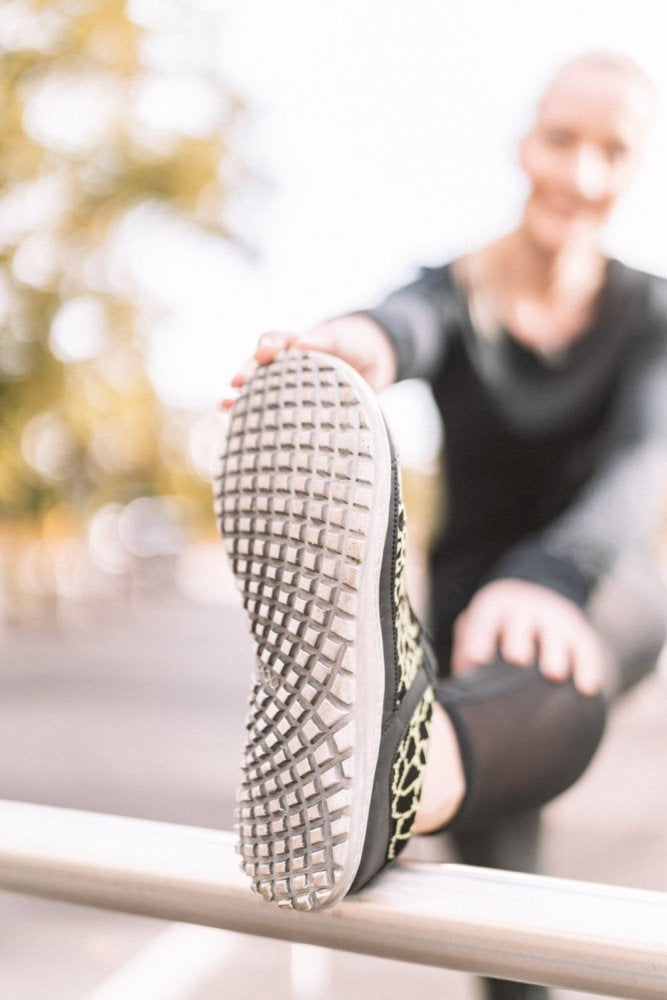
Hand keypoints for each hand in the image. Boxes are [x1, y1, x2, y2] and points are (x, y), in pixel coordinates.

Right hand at [220, 316, 396, 408]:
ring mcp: (292, 388)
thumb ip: (323, 340)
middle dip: (247, 373)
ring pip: (261, 391)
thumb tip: (300, 343)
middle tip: (237, 382)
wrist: (375, 363)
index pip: (276, 341)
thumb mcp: (341, 337)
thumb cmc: (355, 344)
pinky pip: (275, 414)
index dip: (267, 346)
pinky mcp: (299, 409)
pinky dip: (257, 421)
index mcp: (297, 344)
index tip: (265, 351)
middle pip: (260, 368)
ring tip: (224, 406)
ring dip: (242, 398)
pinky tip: (241, 430)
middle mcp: (288, 366)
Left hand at [451, 579, 604, 695]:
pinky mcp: (579, 632)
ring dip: (555, 653)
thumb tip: (458, 689)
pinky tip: (588, 689)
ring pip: (556, 634)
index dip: (479, 637)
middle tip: (517, 659)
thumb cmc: (496, 633)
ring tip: (554, 675)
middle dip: (518, 640)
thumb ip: (466, 654)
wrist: (536, 600)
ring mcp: (555, 618)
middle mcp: (525, 609)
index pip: (484, 620)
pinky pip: (586, 648)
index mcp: (494, 607)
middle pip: (520, 623)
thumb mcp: (478, 629)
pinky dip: (588, 668)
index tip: (475, 659)